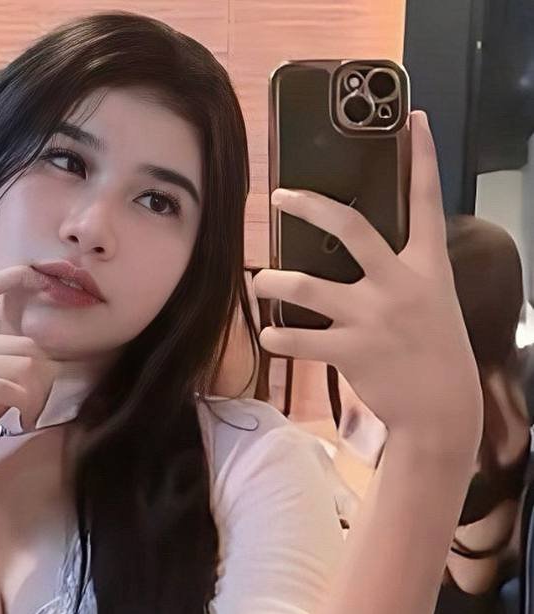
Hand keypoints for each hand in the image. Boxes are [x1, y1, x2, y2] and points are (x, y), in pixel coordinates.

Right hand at [0, 265, 56, 499]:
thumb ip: (5, 369)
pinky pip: (4, 387)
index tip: (47, 282)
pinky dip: (24, 405)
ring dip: (37, 394)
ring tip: (30, 415)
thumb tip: (44, 361)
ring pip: (20, 363)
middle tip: (42, 404)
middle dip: (47, 376)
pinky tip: (22, 421)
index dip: (19, 277)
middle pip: (25, 340)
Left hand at [253, 111, 482, 459]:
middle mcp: (399, 284)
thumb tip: (364, 256)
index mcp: (426, 265)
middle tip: (280, 197)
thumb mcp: (432, 301)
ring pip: (309, 287)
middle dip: (310, 206)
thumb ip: (404, 273)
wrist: (441, 406)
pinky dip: (279, 338)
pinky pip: (301, 340)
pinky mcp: (352, 351)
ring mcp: (373, 317)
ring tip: (260, 281)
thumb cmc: (434, 352)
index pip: (426, 200)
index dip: (421, 157)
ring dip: (275, 282)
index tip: (412, 120)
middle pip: (349, 227)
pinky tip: (267, 335)